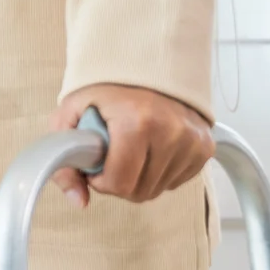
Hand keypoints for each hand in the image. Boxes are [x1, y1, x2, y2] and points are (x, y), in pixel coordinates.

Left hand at [51, 84, 214, 210]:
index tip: (95, 164)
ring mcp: (192, 140)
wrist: (145, 68)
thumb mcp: (71, 115)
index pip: (120, 183)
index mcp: (136, 122)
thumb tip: (79, 202)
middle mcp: (171, 131)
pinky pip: (177, 181)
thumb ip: (64, 162)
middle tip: (111, 156)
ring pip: (158, 189)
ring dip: (139, 178)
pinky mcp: (205, 146)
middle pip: (139, 191)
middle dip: (118, 181)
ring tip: (130, 150)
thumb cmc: (106, 90)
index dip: (100, 180)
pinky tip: (150, 150)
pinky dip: (159, 172)